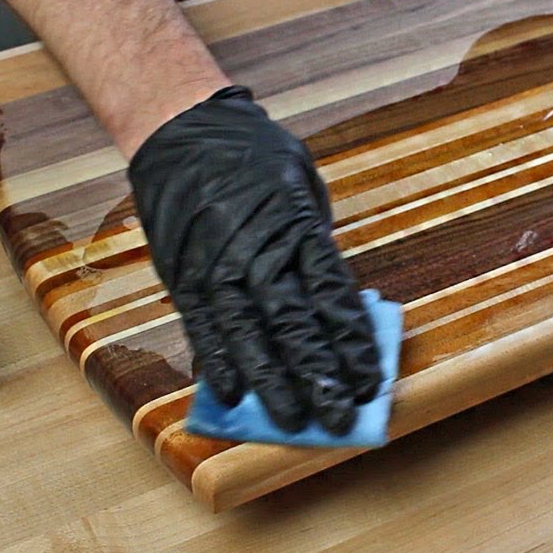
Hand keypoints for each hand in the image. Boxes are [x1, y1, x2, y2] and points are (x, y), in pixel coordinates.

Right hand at [127, 85, 381, 434]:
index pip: (331, 295)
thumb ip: (313, 246)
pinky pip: (203, 326)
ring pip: (249, 336)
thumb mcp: (301, 188)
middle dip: (320, 376)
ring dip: (273, 384)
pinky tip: (232, 394)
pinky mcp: (184, 277)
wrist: (181, 130)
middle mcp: (256, 252)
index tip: (371, 380)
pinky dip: (218, 361)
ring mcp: (216, 267)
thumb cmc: (254, 158)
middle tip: (341, 418)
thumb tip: (331, 303)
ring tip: (294, 422)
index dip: (352, 342)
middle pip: (294, 325)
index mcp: (296, 228)